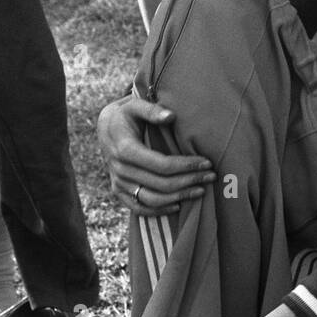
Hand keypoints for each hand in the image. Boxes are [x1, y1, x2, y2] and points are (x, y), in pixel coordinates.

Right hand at [96, 93, 214, 215]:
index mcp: (125, 149)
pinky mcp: (118, 190)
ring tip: (201, 191)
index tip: (207, 163)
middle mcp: (121, 169)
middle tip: (211, 176)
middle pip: (161, 183)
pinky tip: (177, 206)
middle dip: (189, 181)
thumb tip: (171, 116)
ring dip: (178, 197)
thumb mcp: (135, 105)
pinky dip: (158, 211)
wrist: (106, 128)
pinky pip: (137, 207)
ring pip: (151, 199)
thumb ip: (152, 110)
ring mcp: (118, 182)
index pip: (161, 165)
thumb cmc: (126, 114)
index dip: (186, 166)